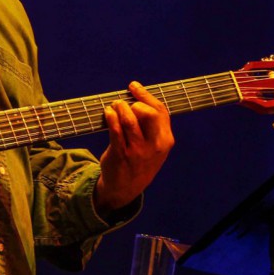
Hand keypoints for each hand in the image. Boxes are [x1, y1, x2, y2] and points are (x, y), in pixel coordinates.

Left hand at [95, 82, 174, 214]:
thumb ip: (152, 125)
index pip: (160, 111)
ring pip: (129, 120)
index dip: (146, 95)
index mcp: (165, 140)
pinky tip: (108, 113)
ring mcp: (137, 151)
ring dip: (120, 108)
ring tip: (114, 105)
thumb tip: (138, 97)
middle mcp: (154, 146)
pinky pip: (115, 131)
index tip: (134, 86)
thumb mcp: (155, 146)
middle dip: (134, 103)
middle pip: (148, 114)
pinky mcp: (121, 154)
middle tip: (124, 103)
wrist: (127, 188)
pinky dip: (110, 117)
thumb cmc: (141, 160)